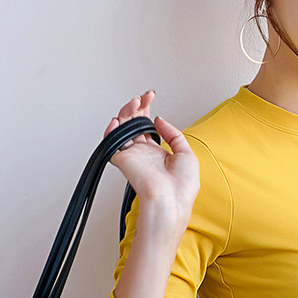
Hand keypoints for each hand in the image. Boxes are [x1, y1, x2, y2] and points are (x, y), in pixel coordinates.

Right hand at [106, 91, 198, 226]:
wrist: (171, 200)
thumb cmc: (181, 187)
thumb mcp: (187, 153)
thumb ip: (173, 134)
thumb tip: (159, 120)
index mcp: (157, 153)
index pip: (146, 126)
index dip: (147, 109)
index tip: (151, 97)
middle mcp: (143, 153)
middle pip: (133, 123)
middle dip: (137, 106)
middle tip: (144, 96)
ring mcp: (132, 155)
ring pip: (122, 127)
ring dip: (127, 112)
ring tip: (135, 102)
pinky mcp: (122, 159)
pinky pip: (111, 142)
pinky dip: (110, 130)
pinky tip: (117, 120)